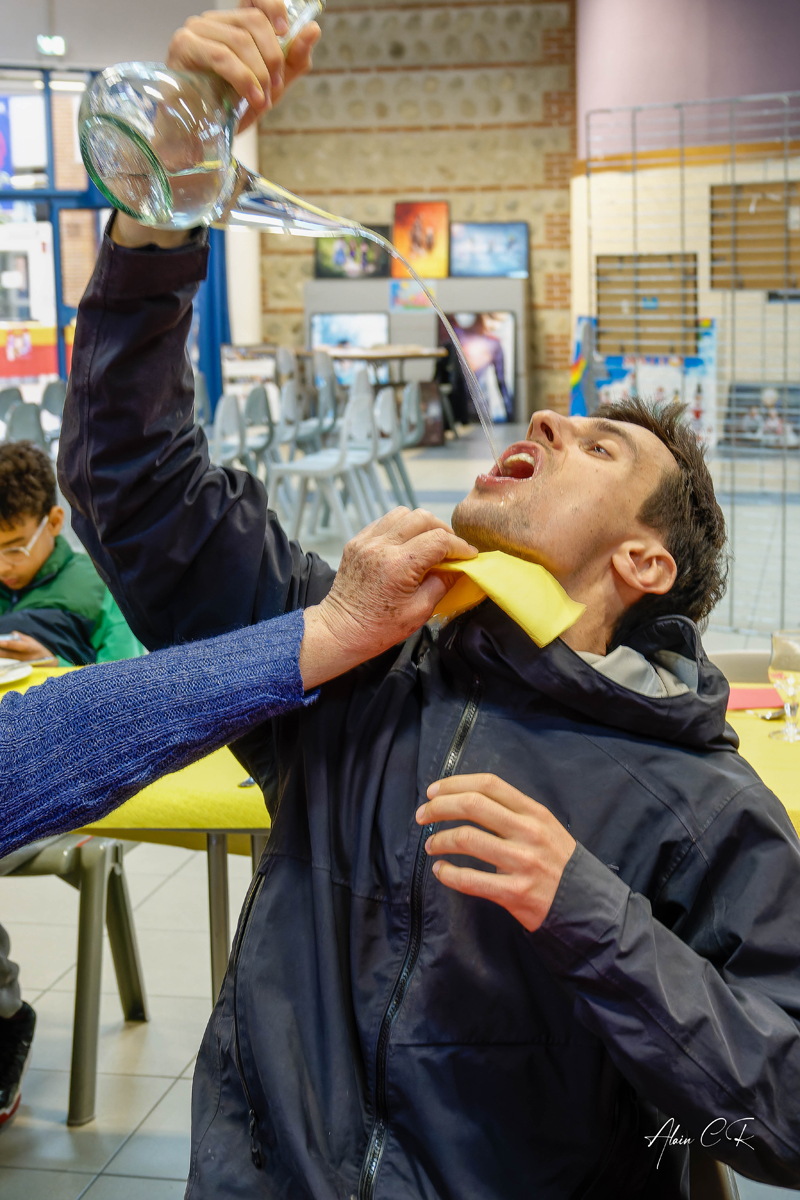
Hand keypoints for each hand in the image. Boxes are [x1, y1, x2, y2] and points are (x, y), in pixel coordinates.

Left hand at [0, 632, 56, 665]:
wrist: (48, 664)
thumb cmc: (38, 650)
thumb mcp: (32, 641)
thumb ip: (21, 637)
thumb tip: (10, 635)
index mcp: (31, 648)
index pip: (19, 646)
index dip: (9, 644)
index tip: (0, 641)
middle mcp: (26, 657)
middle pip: (11, 655)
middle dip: (1, 652)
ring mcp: (23, 664)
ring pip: (9, 659)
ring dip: (1, 655)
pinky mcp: (20, 668)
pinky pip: (10, 662)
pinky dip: (4, 658)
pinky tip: (0, 655)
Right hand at [113, 0, 318, 248]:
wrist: (200, 137)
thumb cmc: (230, 109)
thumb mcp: (271, 85)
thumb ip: (293, 59)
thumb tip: (313, 30)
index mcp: (232, 25)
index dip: (273, 7)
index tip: (286, 32)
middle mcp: (212, 22)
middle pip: (253, 20)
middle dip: (273, 56)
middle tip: (275, 86)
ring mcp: (195, 31)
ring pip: (240, 39)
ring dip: (260, 73)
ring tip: (263, 99)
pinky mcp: (183, 46)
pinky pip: (222, 55)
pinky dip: (244, 78)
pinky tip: (253, 98)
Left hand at [298, 507, 476, 688]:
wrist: (340, 630)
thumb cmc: (380, 628)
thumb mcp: (419, 612)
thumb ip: (442, 584)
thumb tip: (458, 567)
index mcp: (399, 565)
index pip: (439, 540)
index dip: (460, 546)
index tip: (469, 556)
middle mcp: (381, 546)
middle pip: (422, 517)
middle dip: (442, 530)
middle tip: (450, 549)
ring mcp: (365, 541)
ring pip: (402, 513)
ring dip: (420, 524)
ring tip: (428, 543)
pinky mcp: (356, 542)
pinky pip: (384, 522)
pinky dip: (400, 528)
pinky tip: (406, 545)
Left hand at [416, 773, 576, 931]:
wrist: (586, 905)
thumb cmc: (558, 863)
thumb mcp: (545, 828)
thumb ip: (513, 813)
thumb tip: (467, 801)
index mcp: (534, 813)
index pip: (489, 785)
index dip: (455, 783)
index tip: (433, 791)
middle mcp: (528, 832)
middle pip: (473, 805)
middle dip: (439, 807)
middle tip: (423, 816)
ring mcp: (522, 862)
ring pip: (467, 839)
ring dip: (440, 840)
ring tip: (431, 845)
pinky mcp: (515, 892)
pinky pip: (470, 879)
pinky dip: (448, 873)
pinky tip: (441, 870)